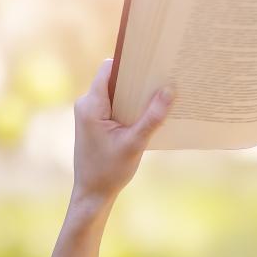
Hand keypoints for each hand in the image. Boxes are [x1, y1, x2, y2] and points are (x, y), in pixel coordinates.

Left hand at [70, 59, 173, 204]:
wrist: (92, 194)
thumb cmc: (110, 171)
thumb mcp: (135, 143)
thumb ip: (152, 117)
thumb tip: (169, 90)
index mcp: (91, 105)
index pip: (109, 69)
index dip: (130, 63)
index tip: (151, 62)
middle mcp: (86, 104)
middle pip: (114, 79)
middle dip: (137, 79)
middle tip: (161, 78)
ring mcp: (89, 113)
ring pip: (114, 92)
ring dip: (134, 95)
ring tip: (157, 95)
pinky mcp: (94, 122)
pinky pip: (113, 105)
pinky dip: (129, 106)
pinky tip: (147, 113)